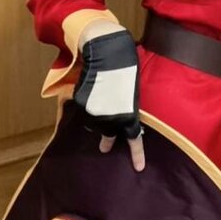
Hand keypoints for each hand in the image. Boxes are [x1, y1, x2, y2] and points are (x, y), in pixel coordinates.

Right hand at [74, 30, 145, 171]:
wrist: (106, 51)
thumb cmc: (126, 67)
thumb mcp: (132, 90)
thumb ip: (128, 107)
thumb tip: (124, 117)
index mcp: (128, 114)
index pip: (133, 138)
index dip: (137, 153)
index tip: (139, 167)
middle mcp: (110, 118)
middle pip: (107, 134)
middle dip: (107, 141)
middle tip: (105, 149)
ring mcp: (94, 112)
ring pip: (94, 122)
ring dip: (97, 119)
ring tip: (101, 104)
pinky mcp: (81, 103)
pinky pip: (85, 109)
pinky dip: (87, 105)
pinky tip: (92, 92)